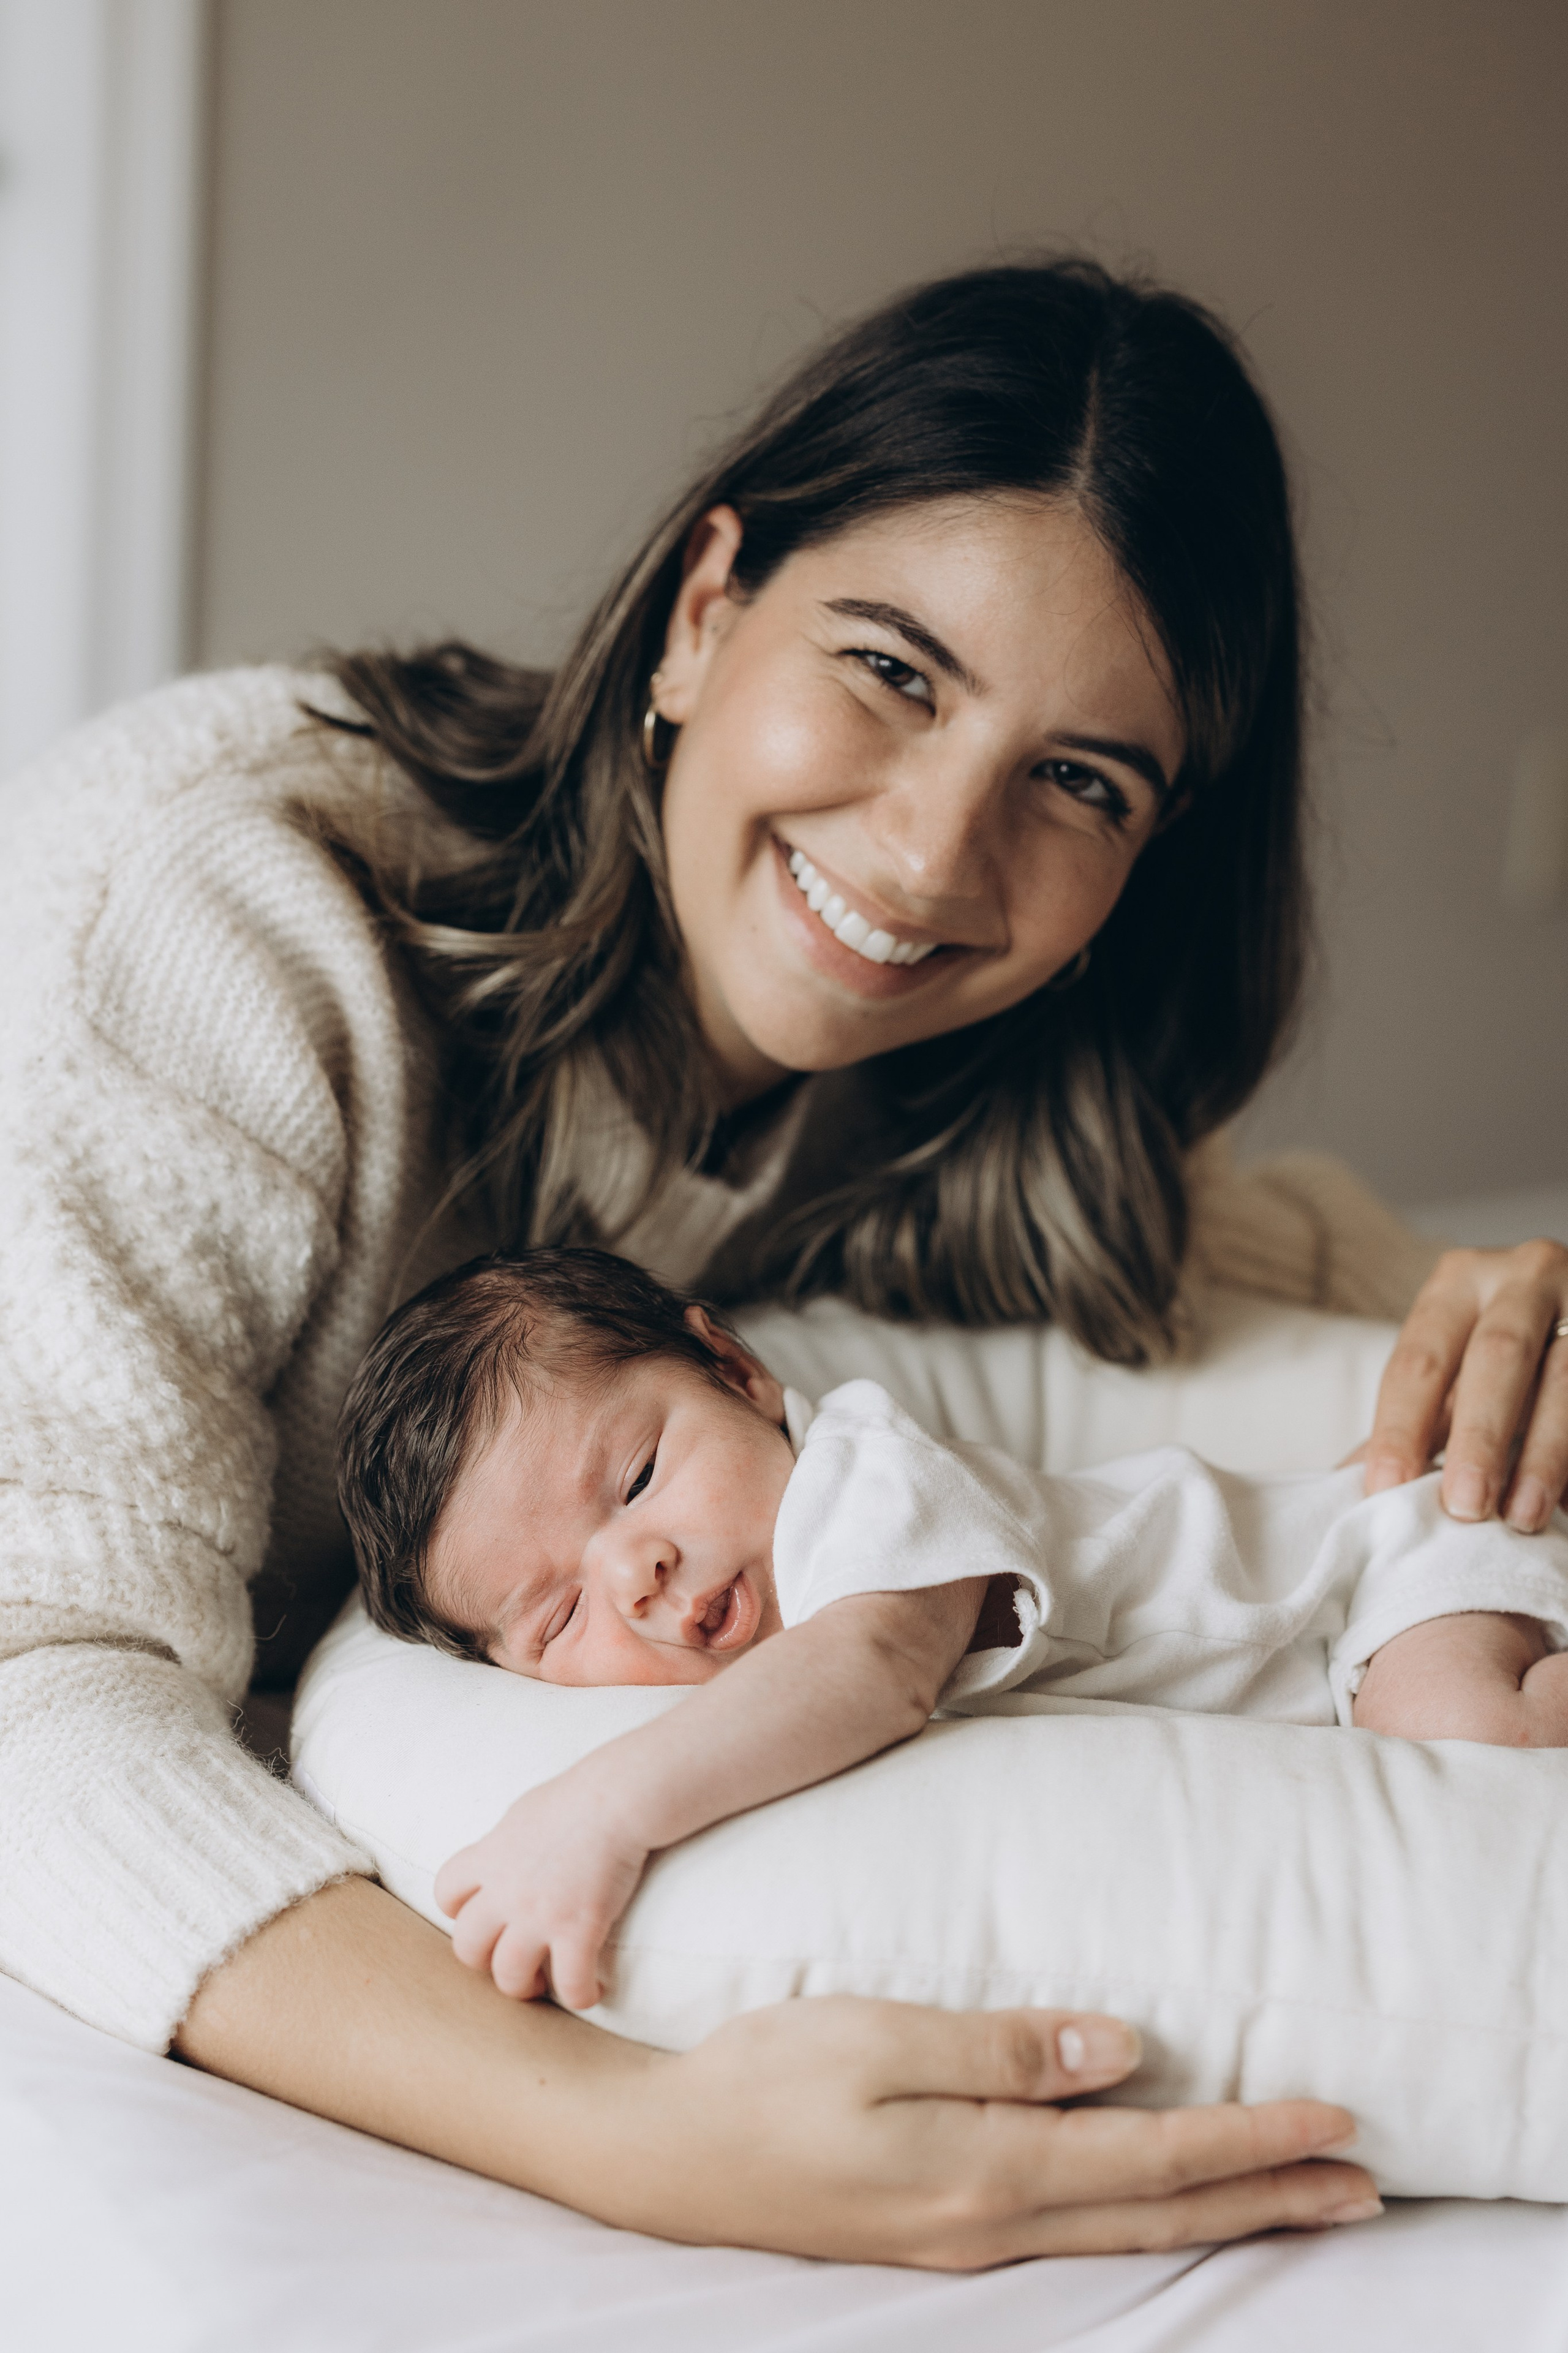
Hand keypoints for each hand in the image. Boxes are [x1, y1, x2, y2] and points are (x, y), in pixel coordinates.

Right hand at [179, 1881, 1378, 2264]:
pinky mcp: (938, 2229)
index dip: (1251, 2140)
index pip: (1152, 2160)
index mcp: (985, 2172)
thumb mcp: (877, 2040)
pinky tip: (1159, 2203)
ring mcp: (963, 2239)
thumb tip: (1126, 2052)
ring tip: (1297, 2205)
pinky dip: (1145, 2218)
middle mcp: (990, 2221)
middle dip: (1267, 2197)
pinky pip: (1074, 2230)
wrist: (659, 2155)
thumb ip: (1004, 2049)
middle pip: (1158, 2213)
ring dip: (1220, 2214)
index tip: (1337, 2120)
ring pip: (1123, 2231)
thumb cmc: (762, 2078)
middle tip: (1363, 2188)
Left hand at [435, 1771, 649, 2007]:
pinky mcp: (578, 1931)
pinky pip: (570, 1985)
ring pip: (509, 1977)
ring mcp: (539, 1916)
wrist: (616, 1799)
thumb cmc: (578, 1798)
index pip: (446, 1893)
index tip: (487, 1913)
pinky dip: (581, 1996)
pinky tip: (594, 1991)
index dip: (461, 1910)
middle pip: (468, 1947)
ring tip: (546, 1981)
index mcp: (490, 1858)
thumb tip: (507, 1856)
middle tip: (513, 1956)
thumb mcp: (524, 1814)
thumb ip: (507, 1844)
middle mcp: (505, 1892)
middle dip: (486, 1960)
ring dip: (525, 1986)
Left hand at [1365, 1241, 1567, 1530]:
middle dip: (1479, 1436)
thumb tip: (1349, 1483)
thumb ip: (1415, 1420)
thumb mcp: (1455, 1367)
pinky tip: (1565, 1503)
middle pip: (1497, 1357)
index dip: (1400, 1427)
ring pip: (1564, 1382)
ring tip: (1522, 1517)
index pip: (1419, 1359)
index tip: (1386, 1489)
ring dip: (1543, 1456)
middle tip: (1465, 1506)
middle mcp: (1523, 1278)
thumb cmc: (1502, 1355)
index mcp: (1460, 1283)